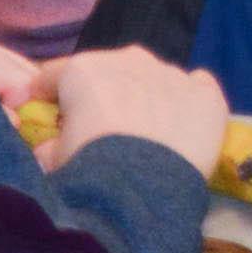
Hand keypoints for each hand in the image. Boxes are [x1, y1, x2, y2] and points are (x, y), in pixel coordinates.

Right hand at [30, 45, 231, 178]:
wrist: (143, 191)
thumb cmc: (87, 172)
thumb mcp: (52, 163)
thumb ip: (50, 146)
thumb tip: (54, 146)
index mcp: (83, 71)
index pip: (53, 76)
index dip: (45, 97)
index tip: (43, 115)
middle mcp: (129, 61)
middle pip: (108, 72)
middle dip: (102, 95)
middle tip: (99, 130)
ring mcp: (173, 74)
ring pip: (153, 79)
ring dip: (145, 99)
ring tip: (143, 136)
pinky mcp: (207, 95)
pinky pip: (196, 88)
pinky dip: (187, 101)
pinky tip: (182, 124)